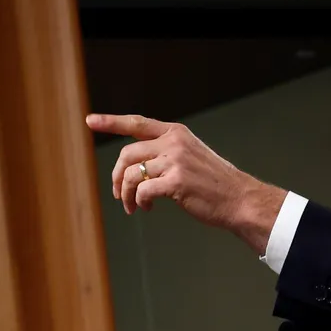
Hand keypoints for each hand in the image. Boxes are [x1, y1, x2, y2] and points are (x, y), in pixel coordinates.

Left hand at [85, 113, 285, 253]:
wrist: (240, 200)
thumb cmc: (216, 184)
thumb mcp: (191, 156)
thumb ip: (166, 153)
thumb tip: (137, 165)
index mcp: (176, 133)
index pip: (136, 123)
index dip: (111, 122)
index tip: (90, 121)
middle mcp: (174, 143)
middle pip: (128, 154)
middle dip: (118, 177)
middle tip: (119, 194)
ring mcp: (175, 161)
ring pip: (133, 174)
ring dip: (127, 194)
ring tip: (132, 206)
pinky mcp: (176, 182)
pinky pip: (144, 191)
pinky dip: (140, 202)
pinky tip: (147, 208)